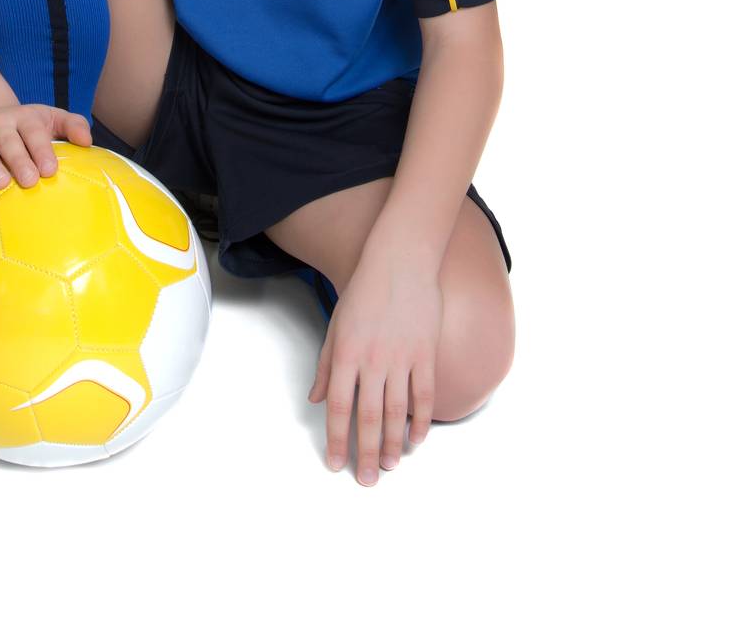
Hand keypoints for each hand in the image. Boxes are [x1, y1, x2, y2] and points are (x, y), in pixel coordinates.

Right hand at [0, 102, 92, 191]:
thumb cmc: (29, 128)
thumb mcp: (53, 119)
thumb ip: (73, 126)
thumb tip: (87, 142)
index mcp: (25, 117)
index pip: (34, 131)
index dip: (41, 149)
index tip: (51, 170)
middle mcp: (0, 123)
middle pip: (9, 140)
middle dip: (19, 160)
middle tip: (30, 180)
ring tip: (0, 184)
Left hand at [308, 247, 442, 484]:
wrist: (400, 261)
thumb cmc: (364, 292)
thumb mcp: (336, 325)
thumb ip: (326, 365)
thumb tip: (317, 399)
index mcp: (346, 354)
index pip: (339, 407)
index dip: (337, 439)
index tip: (336, 464)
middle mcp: (373, 360)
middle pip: (368, 417)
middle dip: (366, 453)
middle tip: (367, 480)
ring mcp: (402, 357)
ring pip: (397, 412)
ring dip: (394, 444)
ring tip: (390, 466)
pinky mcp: (426, 353)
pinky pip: (424, 395)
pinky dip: (421, 421)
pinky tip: (416, 440)